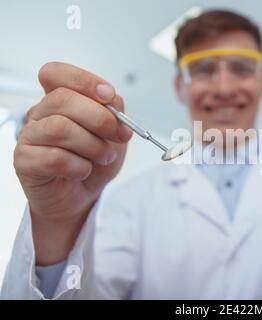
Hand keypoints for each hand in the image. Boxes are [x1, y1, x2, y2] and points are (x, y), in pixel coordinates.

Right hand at [14, 62, 132, 264]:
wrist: (82, 196)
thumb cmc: (94, 161)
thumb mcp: (113, 133)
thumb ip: (114, 112)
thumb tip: (113, 102)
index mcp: (59, 100)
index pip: (56, 74)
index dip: (84, 80)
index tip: (109, 96)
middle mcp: (40, 114)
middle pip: (62, 99)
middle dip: (99, 118)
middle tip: (118, 136)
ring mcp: (29, 137)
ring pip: (59, 128)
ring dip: (92, 145)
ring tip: (105, 157)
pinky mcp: (24, 162)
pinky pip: (53, 158)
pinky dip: (78, 166)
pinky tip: (84, 170)